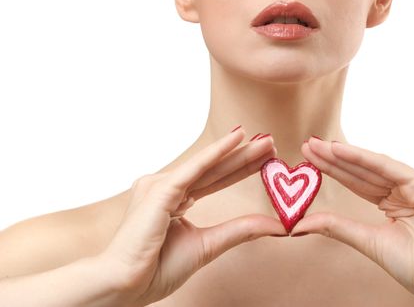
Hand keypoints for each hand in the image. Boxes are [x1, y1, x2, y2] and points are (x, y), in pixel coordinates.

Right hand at [100, 126, 286, 305]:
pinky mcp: (159, 190)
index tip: (265, 160)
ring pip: (208, 166)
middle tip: (271, 144)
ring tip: (265, 142)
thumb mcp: (208, 245)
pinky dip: (216, 153)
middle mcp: (167, 189)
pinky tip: (237, 139)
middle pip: (214, 170)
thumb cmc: (156, 269)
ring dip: (238, 152)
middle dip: (244, 157)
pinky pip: (194, 169)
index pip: (214, 180)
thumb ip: (239, 231)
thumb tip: (276, 226)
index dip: (239, 169)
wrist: (125, 285)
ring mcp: (161, 186)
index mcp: (174, 201)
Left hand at [293, 137, 413, 305]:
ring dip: (342, 154)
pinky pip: (388, 167)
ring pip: (371, 166)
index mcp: (393, 203)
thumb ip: (336, 227)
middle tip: (306, 145)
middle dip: (332, 158)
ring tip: (315, 145)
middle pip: (361, 171)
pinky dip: (363, 158)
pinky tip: (338, 150)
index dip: (333, 170)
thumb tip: (298, 225)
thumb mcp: (366, 240)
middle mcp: (403, 190)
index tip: (308, 159)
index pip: (357, 182)